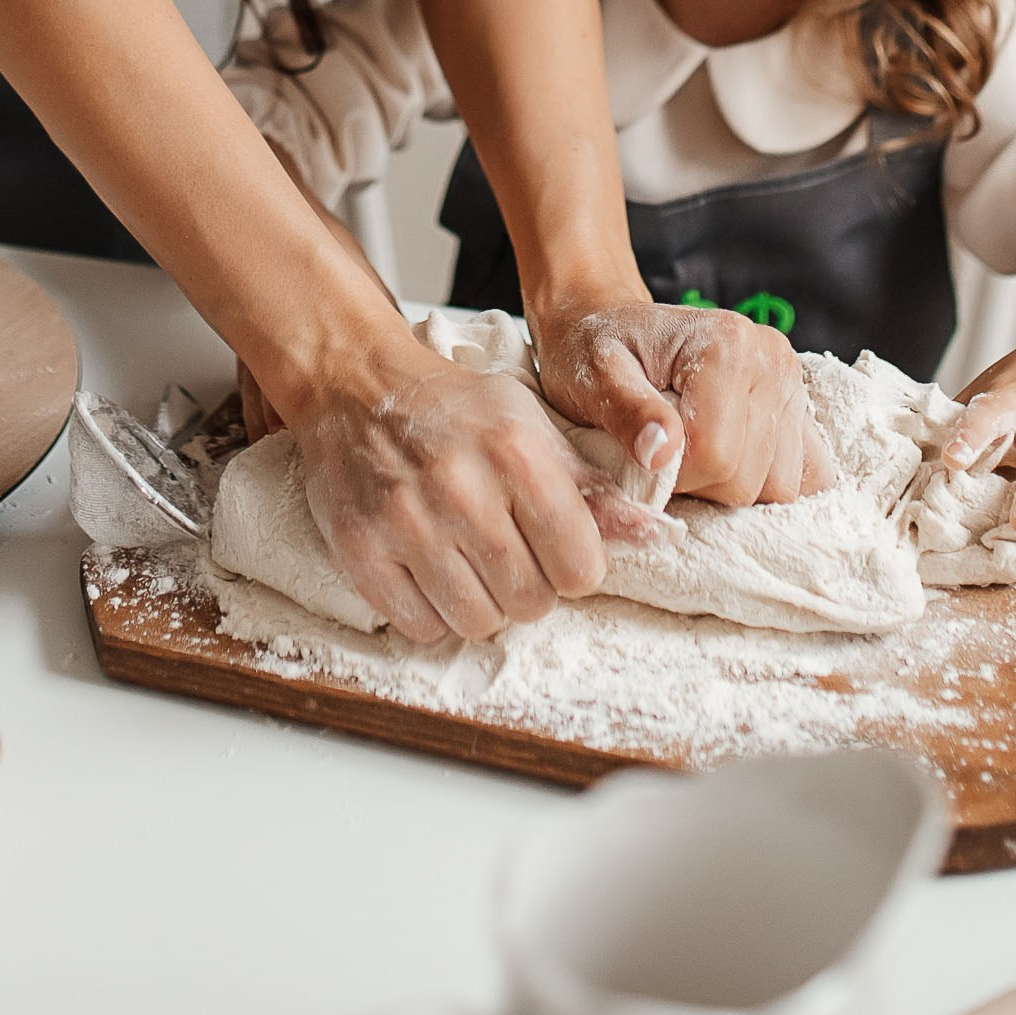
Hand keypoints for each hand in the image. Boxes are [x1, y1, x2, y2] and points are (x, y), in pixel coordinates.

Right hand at [293, 346, 630, 646]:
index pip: (580, 566)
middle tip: (510, 553)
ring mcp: (406, 523)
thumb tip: (658, 535)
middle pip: (531, 602)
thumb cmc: (457, 411)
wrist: (357, 388)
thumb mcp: (532, 426)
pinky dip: (433, 611)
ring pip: (477, 622)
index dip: (575, 565)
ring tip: (470, 562)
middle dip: (531, 588)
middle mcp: (462, 489)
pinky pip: (420, 626)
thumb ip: (593, 487)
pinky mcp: (361, 551)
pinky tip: (430, 568)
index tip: (556, 547)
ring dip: (482, 605)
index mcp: (517, 453)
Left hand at [530, 299, 831, 507]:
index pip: (715, 454)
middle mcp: (772, 359)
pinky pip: (810, 475)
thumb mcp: (596, 376)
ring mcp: (794, 385)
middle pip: (749, 477)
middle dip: (699, 482)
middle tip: (665, 452)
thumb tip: (663, 454)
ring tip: (694, 451)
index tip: (643, 453)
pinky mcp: (801, 409)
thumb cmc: (597, 351)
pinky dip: (770, 481)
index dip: (672, 474)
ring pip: (780, 486)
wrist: (613, 327)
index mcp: (727, 344)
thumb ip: (628, 412)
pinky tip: (733, 461)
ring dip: (731, 485)